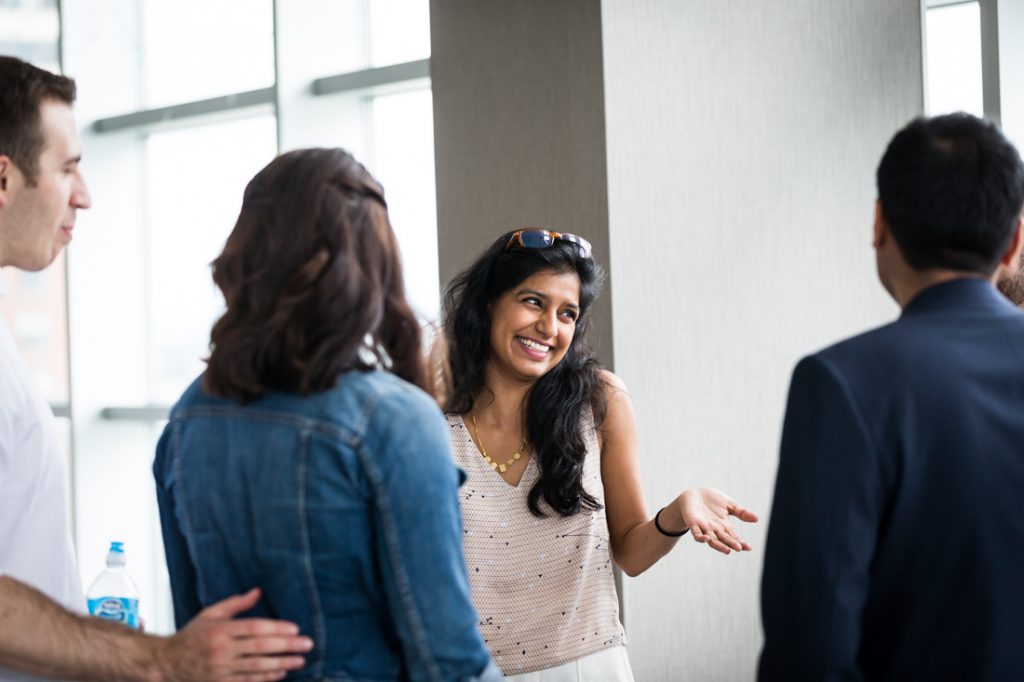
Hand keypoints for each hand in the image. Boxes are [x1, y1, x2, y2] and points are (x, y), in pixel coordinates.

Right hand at [155, 588, 313, 681]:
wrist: (165, 664)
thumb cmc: (191, 636)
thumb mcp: (210, 614)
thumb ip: (236, 604)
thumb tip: (258, 591)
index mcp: (220, 630)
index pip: (254, 628)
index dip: (277, 628)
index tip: (296, 629)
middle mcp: (221, 650)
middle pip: (260, 647)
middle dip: (287, 646)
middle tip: (307, 644)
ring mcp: (220, 670)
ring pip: (257, 667)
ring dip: (281, 664)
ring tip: (300, 660)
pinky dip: (266, 678)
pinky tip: (281, 673)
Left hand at [676, 488, 758, 554]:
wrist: (694, 494)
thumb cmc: (711, 500)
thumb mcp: (729, 504)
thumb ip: (741, 512)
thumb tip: (757, 519)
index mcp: (724, 526)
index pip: (734, 537)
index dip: (740, 543)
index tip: (748, 547)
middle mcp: (715, 529)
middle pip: (724, 539)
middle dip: (731, 544)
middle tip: (739, 548)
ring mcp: (704, 527)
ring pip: (711, 540)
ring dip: (718, 545)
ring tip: (727, 550)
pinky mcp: (693, 523)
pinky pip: (696, 533)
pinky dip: (701, 537)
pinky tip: (706, 539)